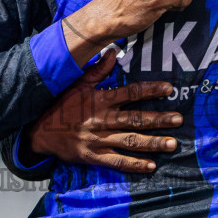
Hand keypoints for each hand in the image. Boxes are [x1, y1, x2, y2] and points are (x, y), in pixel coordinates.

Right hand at [27, 50, 183, 172]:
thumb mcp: (77, 84)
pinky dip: (134, 165)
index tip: (170, 89)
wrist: (39, 132)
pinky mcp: (93, 156)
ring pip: (130, 141)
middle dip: (158, 119)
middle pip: (135, 119)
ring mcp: (98, 140)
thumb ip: (98, 70)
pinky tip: (151, 166)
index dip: (150, 90)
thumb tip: (113, 51)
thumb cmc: (61, 106)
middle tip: (178, 120)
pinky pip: (116, 162)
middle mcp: (101, 120)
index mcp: (100, 100)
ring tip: (171, 144)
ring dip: (152, 143)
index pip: (130, 93)